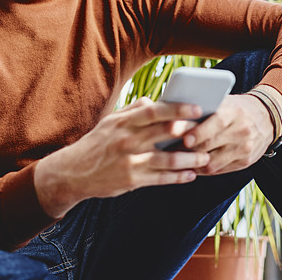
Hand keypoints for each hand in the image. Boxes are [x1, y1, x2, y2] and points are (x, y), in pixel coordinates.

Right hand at [34, 97, 210, 217]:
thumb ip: (133, 110)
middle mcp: (127, 140)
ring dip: (189, 159)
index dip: (177, 109)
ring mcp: (129, 161)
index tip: (196, 108)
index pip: (153, 111)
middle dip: (190, 133)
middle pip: (164, 133)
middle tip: (208, 132)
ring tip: (205, 158)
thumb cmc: (96, 143)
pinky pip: (160, 179)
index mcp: (123, 122)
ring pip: (167, 159)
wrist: (73, 173)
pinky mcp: (131, 180)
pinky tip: (190, 175)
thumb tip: (155, 100)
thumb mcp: (110, 122)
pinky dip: (178, 177)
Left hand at [181, 94, 273, 175]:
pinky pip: (220, 170)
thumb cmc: (237, 107)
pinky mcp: (245, 162)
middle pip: (211, 145)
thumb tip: (176, 115)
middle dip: (189, 150)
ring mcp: (245, 148)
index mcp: (235, 112)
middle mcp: (242, 131)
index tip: (184, 139)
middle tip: (171, 150)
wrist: (267, 117)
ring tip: (178, 160)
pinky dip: (204, 170)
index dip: (199, 133)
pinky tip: (193, 165)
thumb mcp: (225, 101)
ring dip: (194, 163)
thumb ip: (205, 108)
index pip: (216, 123)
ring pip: (213, 162)